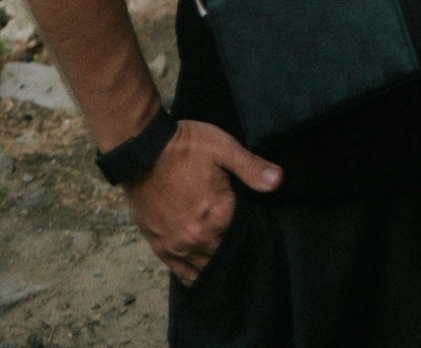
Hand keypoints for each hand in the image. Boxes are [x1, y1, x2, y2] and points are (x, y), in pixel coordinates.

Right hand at [122, 119, 282, 283]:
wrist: (141, 151)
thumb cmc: (184, 146)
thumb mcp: (223, 147)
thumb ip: (251, 167)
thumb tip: (279, 181)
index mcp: (219, 216)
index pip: (246, 235)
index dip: (253, 229)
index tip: (257, 223)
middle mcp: (199, 238)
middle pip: (226, 255)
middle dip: (235, 248)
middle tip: (240, 239)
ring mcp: (178, 246)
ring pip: (206, 268)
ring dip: (216, 263)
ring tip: (225, 256)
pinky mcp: (160, 247)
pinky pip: (182, 273)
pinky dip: (195, 274)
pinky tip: (204, 270)